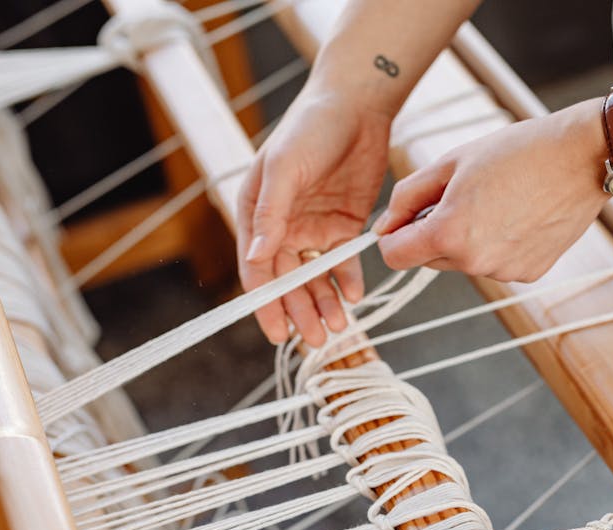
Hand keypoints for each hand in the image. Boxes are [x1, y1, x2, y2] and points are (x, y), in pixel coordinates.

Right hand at [237, 91, 391, 345]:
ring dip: (324, 303)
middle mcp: (281, 226)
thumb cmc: (310, 128)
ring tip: (339, 327)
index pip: (256, 268)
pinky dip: (348, 281)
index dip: (265, 302)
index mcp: (256, 213)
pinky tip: (355, 296)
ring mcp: (313, 227)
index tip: (277, 331)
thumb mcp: (285, 167)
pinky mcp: (343, 225)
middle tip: (316, 339)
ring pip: (315, 277)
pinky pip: (343, 262)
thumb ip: (272, 212)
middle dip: (299, 311)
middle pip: (288, 281)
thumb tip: (256, 256)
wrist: (356, 106)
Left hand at [373, 99, 608, 281]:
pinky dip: (497, 245)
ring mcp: (505, 272)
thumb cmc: (519, 151)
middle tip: (461, 196)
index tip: (405, 220)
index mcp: (450, 234)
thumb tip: (383, 227)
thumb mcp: (451, 162)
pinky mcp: (529, 273)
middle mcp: (476, 263)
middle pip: (429, 260)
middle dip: (434, 233)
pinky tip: (518, 215)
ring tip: (496, 201)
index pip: (395, 257)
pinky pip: (496, 263)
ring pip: (464, 262)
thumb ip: (408, 196)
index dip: (394, 236)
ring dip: (467, 239)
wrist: (581, 158)